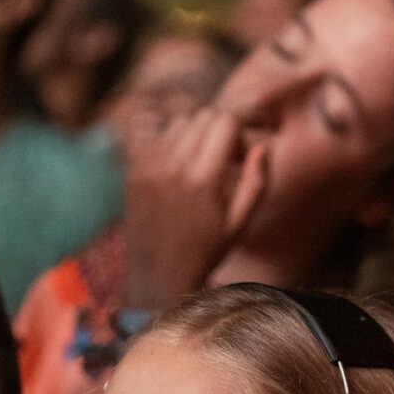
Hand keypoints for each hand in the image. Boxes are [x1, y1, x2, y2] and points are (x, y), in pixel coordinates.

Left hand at [123, 105, 267, 308]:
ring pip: (178, 123)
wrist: (157, 276)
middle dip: (217, 131)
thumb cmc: (205, 251)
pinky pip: (153, 137)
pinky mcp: (132, 172)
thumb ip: (257, 182)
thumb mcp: (239, 224)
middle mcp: (173, 168)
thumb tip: (262, 145)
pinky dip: (168, 143)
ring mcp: (148, 168)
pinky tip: (175, 167)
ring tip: (197, 165)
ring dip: (192, 135)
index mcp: (203, 180)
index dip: (237, 133)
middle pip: (202, 117)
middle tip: (219, 160)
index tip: (238, 155)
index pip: (224, 121)